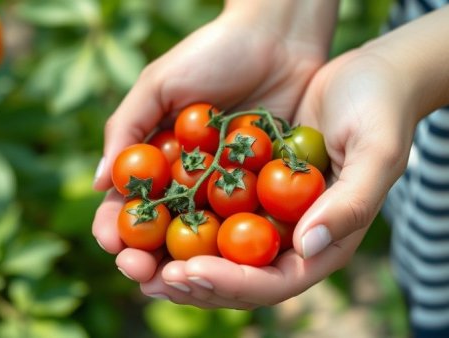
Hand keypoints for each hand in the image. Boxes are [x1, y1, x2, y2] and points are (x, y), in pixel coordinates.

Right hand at [92, 1, 337, 288]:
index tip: (110, 242)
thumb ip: (127, 128)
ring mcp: (224, 187)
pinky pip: (244, 222)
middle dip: (144, 254)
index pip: (127, 201)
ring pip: (199, 236)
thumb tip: (97, 182)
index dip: (114, 224)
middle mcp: (186, 178)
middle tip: (138, 272)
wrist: (278, 34)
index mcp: (156, 157)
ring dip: (183, 262)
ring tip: (174, 279)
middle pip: (160, 229)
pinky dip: (231, 247)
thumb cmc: (213, 52)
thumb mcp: (160, 83)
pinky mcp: (261, 188)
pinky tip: (222, 266)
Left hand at [139, 48, 416, 307]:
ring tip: (128, 259)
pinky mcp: (240, 190)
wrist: (360, 77)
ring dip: (167, 260)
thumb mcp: (376, 152)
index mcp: (319, 243)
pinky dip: (172, 219)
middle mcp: (285, 239)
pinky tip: (139, 216)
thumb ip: (349, 203)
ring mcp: (261, 216)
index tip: (187, 272)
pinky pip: (203, 212)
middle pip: (233, 278)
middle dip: (186, 282)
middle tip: (143, 275)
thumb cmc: (377, 111)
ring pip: (211, 252)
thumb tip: (305, 248)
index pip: (272, 282)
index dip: (229, 283)